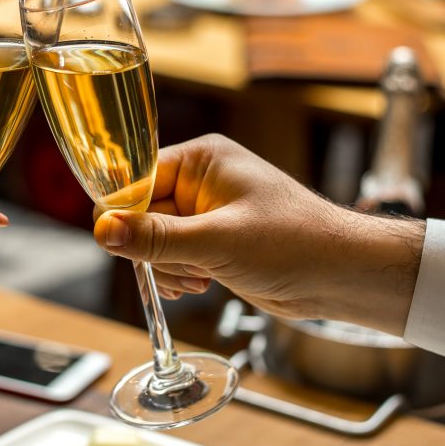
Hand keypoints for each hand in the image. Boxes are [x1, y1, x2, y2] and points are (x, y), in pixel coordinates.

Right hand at [92, 135, 424, 333]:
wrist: (340, 275)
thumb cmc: (295, 243)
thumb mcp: (218, 242)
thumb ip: (157, 238)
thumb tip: (104, 230)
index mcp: (200, 160)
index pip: (135, 180)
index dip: (124, 214)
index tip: (120, 244)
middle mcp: (199, 182)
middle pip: (141, 214)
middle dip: (154, 248)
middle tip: (185, 266)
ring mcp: (206, 213)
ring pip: (154, 241)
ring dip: (169, 266)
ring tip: (201, 277)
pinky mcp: (213, 241)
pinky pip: (173, 255)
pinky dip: (179, 274)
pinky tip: (201, 284)